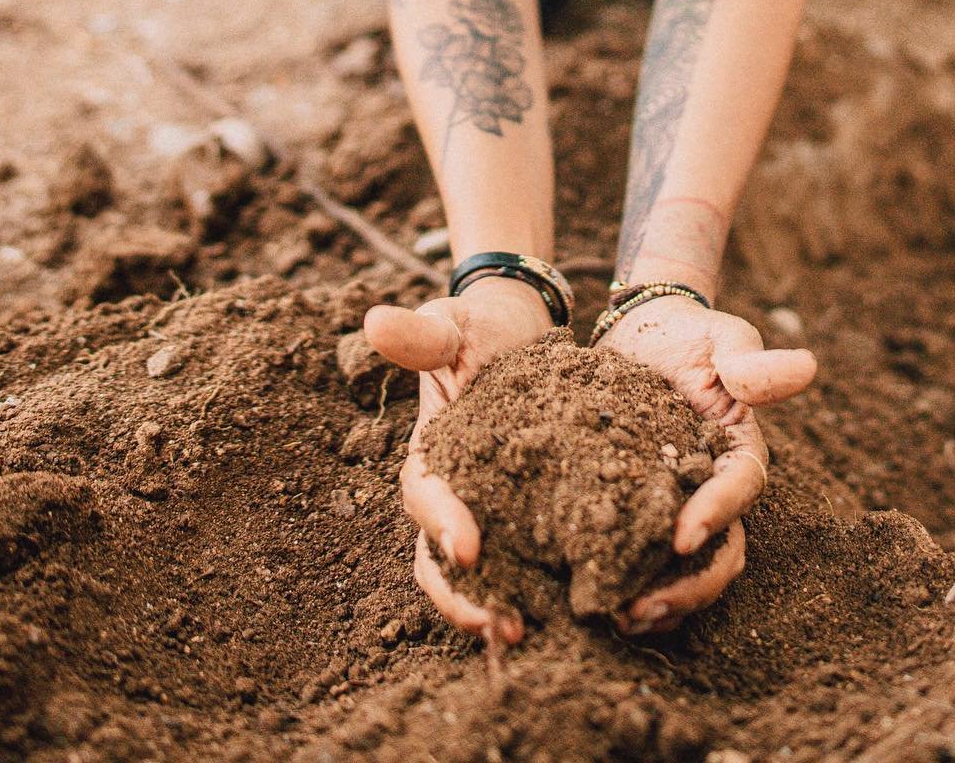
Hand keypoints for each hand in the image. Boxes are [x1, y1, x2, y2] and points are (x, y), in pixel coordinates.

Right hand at [363, 275, 551, 644]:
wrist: (521, 334)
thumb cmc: (478, 327)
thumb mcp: (452, 324)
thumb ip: (421, 334)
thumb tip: (375, 320)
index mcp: (430, 454)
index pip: (424, 497)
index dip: (440, 524)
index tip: (467, 546)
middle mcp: (454, 494)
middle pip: (444, 561)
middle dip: (467, 598)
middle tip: (506, 624)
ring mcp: (491, 511)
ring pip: (485, 575)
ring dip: (503, 607)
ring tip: (538, 633)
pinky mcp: (531, 515)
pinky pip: (531, 560)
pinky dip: (545, 587)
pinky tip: (580, 606)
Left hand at [598, 294, 816, 637]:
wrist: (643, 333)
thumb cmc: (690, 333)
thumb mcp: (723, 337)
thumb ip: (752, 360)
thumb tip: (806, 368)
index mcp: (740, 449)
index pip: (740, 488)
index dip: (717, 515)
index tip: (682, 536)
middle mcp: (714, 487)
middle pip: (720, 551)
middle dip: (689, 585)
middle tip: (644, 607)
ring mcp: (677, 504)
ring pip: (685, 568)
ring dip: (660, 599)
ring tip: (620, 618)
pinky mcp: (639, 509)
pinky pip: (644, 557)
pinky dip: (629, 582)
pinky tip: (598, 599)